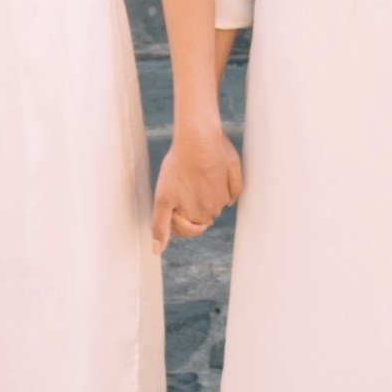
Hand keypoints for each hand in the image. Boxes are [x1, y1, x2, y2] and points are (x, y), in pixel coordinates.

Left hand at [152, 118, 243, 242]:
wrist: (198, 139)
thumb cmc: (178, 168)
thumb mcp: (162, 199)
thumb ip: (161, 227)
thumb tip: (157, 251)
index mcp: (200, 216)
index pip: (188, 229)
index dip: (176, 221)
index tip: (170, 205)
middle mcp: (215, 209)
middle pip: (200, 218)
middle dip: (188, 209)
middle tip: (177, 190)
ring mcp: (226, 194)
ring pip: (213, 204)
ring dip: (201, 197)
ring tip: (189, 180)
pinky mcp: (234, 178)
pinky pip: (229, 191)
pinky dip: (220, 187)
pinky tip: (209, 176)